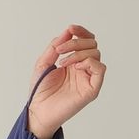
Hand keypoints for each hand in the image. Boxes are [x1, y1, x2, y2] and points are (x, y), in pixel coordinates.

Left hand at [27, 24, 105, 138]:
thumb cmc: (40, 90)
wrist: (38, 110)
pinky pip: (100, 69)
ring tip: (62, 62)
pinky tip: (75, 67)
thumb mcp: (43, 62)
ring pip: (96, 53)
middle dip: (75, 42)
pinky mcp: (92, 88)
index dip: (81, 31)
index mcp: (73, 61)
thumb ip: (55, 46)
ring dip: (78, 52)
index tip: (71, 28)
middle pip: (91, 44)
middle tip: (59, 50)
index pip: (85, 40)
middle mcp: (83, 68)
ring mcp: (88, 78)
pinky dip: (89, 62)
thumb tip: (68, 31)